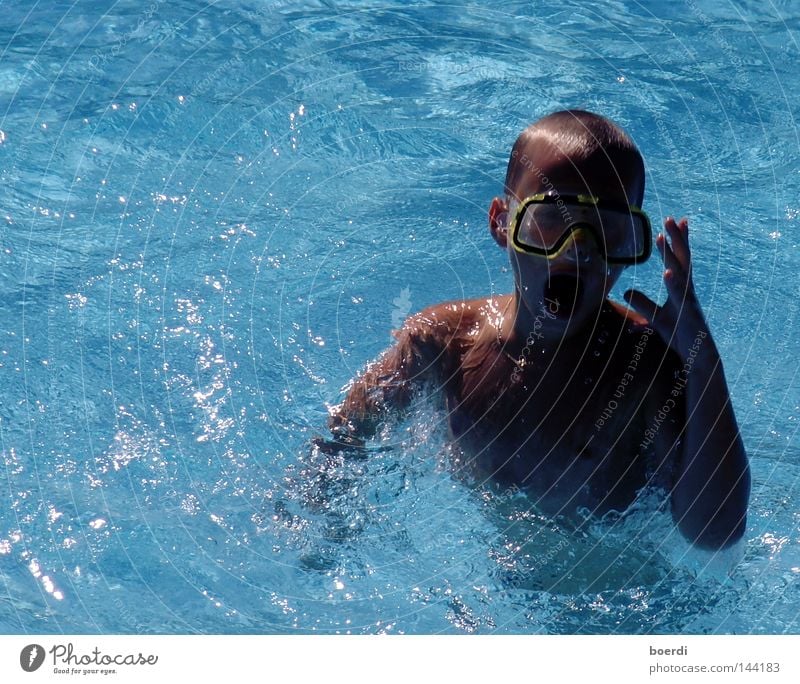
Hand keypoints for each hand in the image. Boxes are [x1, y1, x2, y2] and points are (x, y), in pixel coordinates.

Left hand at [623, 217, 711, 357]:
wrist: (697, 355)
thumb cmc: (680, 334)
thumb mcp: (655, 317)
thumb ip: (642, 303)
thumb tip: (626, 291)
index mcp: (681, 287)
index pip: (678, 259)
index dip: (675, 241)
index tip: (671, 222)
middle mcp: (687, 289)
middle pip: (682, 258)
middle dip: (676, 238)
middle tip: (670, 218)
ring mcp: (689, 299)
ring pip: (680, 272)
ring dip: (671, 255)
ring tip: (662, 239)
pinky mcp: (688, 313)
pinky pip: (680, 296)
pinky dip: (674, 284)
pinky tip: (667, 273)